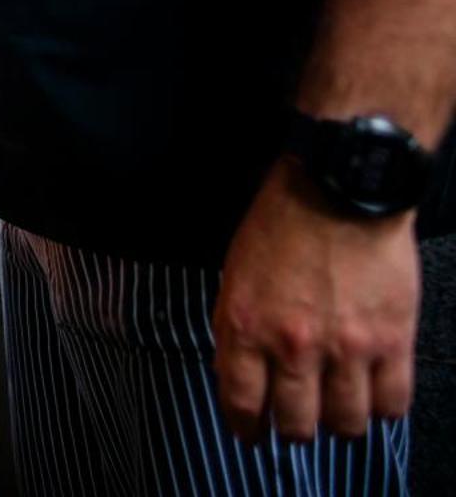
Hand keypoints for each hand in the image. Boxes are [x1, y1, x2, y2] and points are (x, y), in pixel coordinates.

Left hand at [212, 158, 417, 441]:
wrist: (337, 192)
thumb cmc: (281, 227)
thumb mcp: (235, 277)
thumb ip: (235, 330)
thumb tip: (238, 376)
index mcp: (247, 328)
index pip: (242, 403)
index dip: (246, 428)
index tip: (251, 435)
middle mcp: (295, 346)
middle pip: (296, 424)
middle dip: (293, 431)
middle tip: (297, 424)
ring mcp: (347, 348)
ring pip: (345, 423)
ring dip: (339, 425)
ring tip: (337, 412)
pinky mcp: (392, 341)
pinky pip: (392, 403)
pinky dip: (382, 410)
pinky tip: (373, 399)